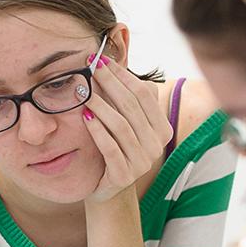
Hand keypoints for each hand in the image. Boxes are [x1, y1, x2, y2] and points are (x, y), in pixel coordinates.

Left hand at [81, 55, 172, 202]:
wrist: (109, 189)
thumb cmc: (116, 148)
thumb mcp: (126, 122)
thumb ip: (128, 98)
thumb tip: (118, 57)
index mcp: (162, 129)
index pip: (143, 95)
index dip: (123, 75)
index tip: (102, 60)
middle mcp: (157, 145)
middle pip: (132, 107)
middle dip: (110, 83)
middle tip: (91, 67)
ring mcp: (142, 162)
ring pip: (121, 126)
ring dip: (101, 105)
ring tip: (83, 91)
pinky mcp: (124, 175)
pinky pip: (110, 148)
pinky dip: (97, 130)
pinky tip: (84, 116)